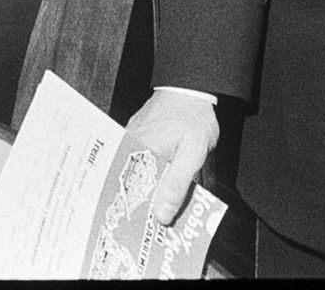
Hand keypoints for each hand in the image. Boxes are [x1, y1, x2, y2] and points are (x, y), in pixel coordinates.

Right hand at [125, 90, 218, 224]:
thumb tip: (162, 214)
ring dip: (146, 195)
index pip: (135, 193)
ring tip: (159, 215)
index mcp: (142, 151)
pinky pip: (138, 165)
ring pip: (135, 177)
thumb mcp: (194, 152)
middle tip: (154, 231)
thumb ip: (178, 183)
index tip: (146, 236)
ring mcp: (131, 141)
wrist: (190, 87)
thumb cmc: (192, 116)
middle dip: (143, 209)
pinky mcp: (136, 138)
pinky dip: (147, 180)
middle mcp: (131, 146)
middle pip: (133, 187)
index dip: (140, 216)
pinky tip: (159, 192)